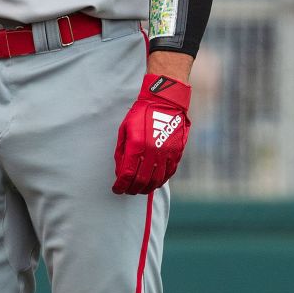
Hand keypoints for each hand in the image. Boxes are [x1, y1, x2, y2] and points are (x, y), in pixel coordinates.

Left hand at [113, 74, 191, 194]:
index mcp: (137, 145)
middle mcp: (152, 152)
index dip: (120, 185)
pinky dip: (160, 181)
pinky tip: (154, 182)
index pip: (127, 174)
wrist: (165, 102)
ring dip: (146, 188)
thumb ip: (122, 152)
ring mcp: (166, 153)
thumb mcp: (125, 130)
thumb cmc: (142, 114)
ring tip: (139, 189)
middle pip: (141, 181)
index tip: (116, 189)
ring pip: (156, 180)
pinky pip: (168, 173)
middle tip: (127, 190)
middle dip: (132, 189)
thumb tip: (120, 171)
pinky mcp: (176, 153)